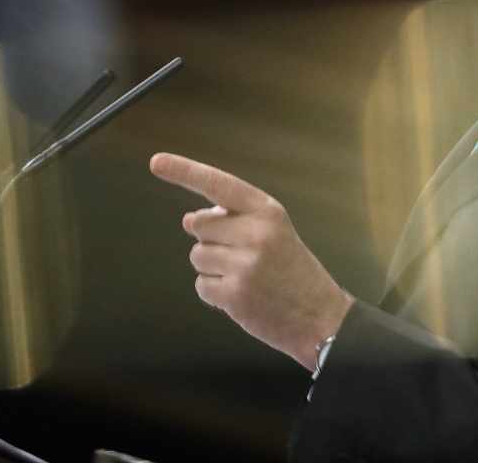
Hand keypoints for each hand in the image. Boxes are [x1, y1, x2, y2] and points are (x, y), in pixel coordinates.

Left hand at [149, 153, 353, 370]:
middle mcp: (256, 232)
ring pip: (197, 256)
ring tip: (245, 278)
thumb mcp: (274, 231)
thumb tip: (189, 219)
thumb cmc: (291, 271)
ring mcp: (245, 264)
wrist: (320, 316)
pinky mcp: (235, 294)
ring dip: (213, 269)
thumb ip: (235, 218)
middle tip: (243, 257)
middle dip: (210, 241)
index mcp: (267, 211)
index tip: (156, 162)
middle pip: (199, 225)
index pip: (219, 184)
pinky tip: (240, 296)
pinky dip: (214, 293)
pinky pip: (201, 285)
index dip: (184, 171)